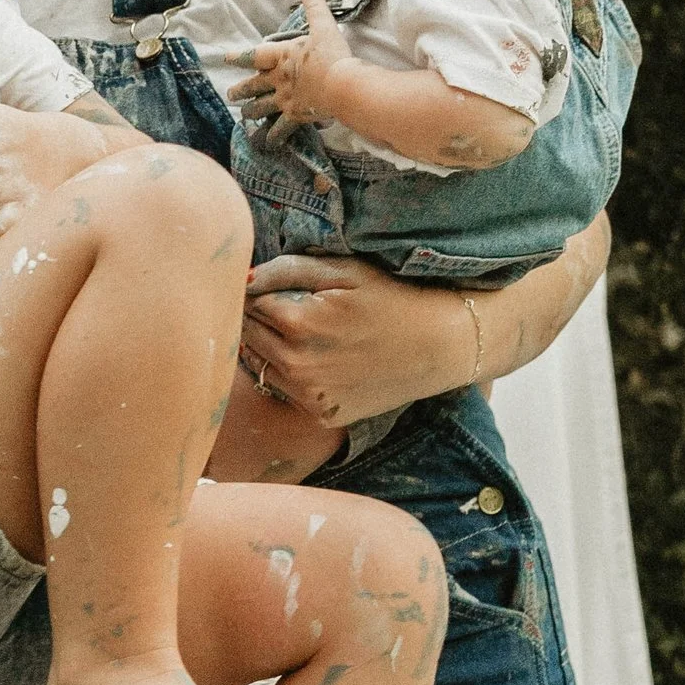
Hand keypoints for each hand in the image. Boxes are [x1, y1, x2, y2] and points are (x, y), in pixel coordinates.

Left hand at [218, 0, 348, 146]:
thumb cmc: (332, 55)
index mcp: (281, 56)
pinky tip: (267, 143)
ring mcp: (284, 99)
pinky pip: (279, 130)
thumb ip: (315, 6)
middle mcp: (278, 79)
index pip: (254, 55)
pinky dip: (272, 137)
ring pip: (260, 108)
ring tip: (244, 116)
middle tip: (231, 94)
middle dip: (240, 90)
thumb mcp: (324, 26)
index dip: (238, 57)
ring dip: (251, 112)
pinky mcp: (295, 116)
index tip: (226, 58)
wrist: (342, 84)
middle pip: (252, 86)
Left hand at [235, 252, 471, 426]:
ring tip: (309, 335)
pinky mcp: (321, 415)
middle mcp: (297, 365)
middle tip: (296, 309)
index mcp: (299, 323)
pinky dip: (292, 375)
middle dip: (262, 319)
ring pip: (261, 365)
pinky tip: (323, 361)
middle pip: (248, 335)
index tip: (283, 288)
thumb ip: (288, 270)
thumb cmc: (393, 298)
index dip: (263, 292)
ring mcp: (309, 396)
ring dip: (272, 348)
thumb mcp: (345, 271)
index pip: (249, 303)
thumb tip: (244, 279)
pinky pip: (285, 391)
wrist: (439, 346)